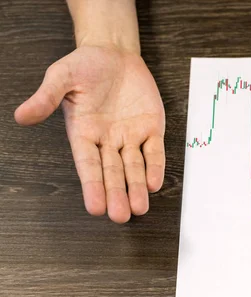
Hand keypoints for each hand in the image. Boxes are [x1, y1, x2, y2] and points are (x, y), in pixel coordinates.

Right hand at [14, 45, 164, 222]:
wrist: (114, 53)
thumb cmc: (85, 65)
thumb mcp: (62, 77)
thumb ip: (46, 97)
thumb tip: (22, 116)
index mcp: (84, 133)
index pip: (88, 165)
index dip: (92, 185)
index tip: (95, 206)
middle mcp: (107, 140)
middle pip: (113, 172)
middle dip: (116, 194)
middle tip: (119, 216)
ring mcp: (130, 136)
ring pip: (134, 167)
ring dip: (137, 187)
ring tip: (139, 208)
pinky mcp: (151, 128)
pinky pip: (154, 151)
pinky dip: (155, 166)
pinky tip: (155, 183)